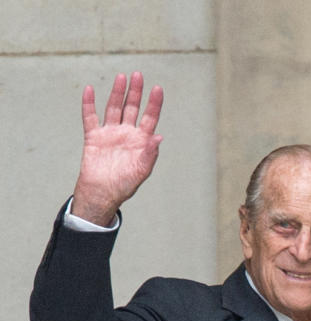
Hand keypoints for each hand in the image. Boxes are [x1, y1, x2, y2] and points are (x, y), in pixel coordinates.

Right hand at [72, 72, 163, 225]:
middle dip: (136, 92)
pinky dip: (89, 104)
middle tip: (138, 75)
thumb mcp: (142, 171)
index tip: (158, 88)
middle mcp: (126, 133)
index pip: (149, 118)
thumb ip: (150, 154)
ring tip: (122, 77)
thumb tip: (159, 137)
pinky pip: (90, 117)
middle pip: (132, 108)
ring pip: (114, 108)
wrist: (103, 192)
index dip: (154, 104)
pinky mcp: (93, 136)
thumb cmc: (125, 184)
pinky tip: (90, 90)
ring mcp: (110, 133)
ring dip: (118, 93)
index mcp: (141, 141)